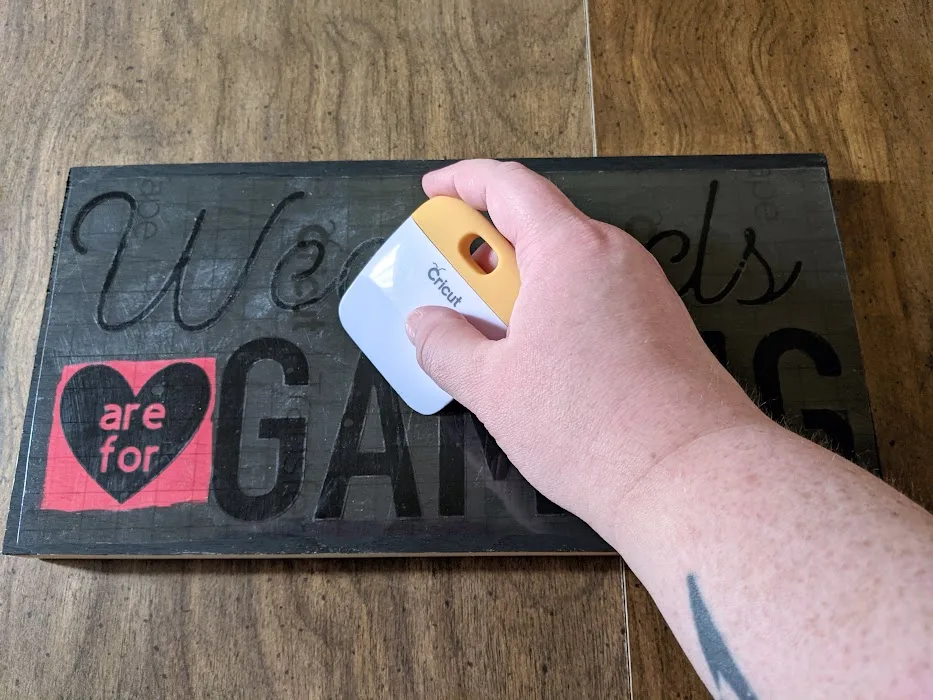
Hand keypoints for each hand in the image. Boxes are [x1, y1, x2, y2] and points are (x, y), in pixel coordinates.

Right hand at [406, 160, 767, 532]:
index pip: (509, 185)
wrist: (692, 476)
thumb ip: (446, 347)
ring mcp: (643, 290)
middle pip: (537, 226)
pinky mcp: (660, 326)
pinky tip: (537, 361)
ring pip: (565, 267)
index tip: (433, 193)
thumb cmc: (591, 427)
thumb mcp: (493, 389)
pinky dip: (553, 310)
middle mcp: (613, 256)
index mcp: (569, 250)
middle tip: (445, 288)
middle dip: (483, 251)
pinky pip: (592, 297)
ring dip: (518, 287)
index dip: (462, 180)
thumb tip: (425, 325)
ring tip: (485, 334)